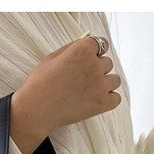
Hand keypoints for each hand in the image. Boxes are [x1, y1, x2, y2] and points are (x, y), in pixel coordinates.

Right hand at [10, 36, 120, 153]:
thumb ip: (74, 48)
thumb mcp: (53, 57)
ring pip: (115, 80)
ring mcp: (100, 85)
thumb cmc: (41, 83)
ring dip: (105, 83)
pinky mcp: (102, 104)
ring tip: (90, 91)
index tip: (90, 59)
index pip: (101, 44)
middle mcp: (94, 65)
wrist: (36, 110)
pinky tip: (97, 100)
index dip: (95, 52)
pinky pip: (116, 98)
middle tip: (83, 79)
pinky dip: (109, 99)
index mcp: (82, 50)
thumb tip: (89, 43)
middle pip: (108, 63)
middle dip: (98, 69)